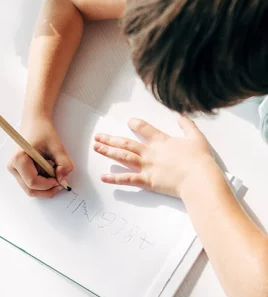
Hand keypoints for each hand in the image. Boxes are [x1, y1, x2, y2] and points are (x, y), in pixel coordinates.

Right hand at [7, 117, 73, 197]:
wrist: (35, 121)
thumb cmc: (42, 130)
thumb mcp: (57, 146)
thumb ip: (64, 164)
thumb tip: (62, 179)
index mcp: (18, 159)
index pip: (33, 182)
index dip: (49, 185)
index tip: (60, 180)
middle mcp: (13, 166)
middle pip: (30, 189)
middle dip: (47, 189)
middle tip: (60, 183)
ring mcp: (14, 169)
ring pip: (30, 188)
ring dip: (45, 185)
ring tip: (54, 171)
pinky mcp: (18, 170)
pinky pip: (30, 182)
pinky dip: (42, 181)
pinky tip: (49, 169)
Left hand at [93, 116, 216, 197]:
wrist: (199, 178)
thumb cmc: (200, 160)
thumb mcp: (196, 137)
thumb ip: (187, 125)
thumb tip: (179, 114)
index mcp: (162, 141)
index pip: (144, 129)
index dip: (135, 124)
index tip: (129, 122)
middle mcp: (151, 153)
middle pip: (127, 143)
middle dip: (111, 139)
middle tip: (98, 137)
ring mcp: (147, 167)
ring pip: (123, 157)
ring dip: (108, 152)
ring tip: (96, 148)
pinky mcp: (148, 181)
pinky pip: (128, 179)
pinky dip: (114, 179)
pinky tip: (103, 177)